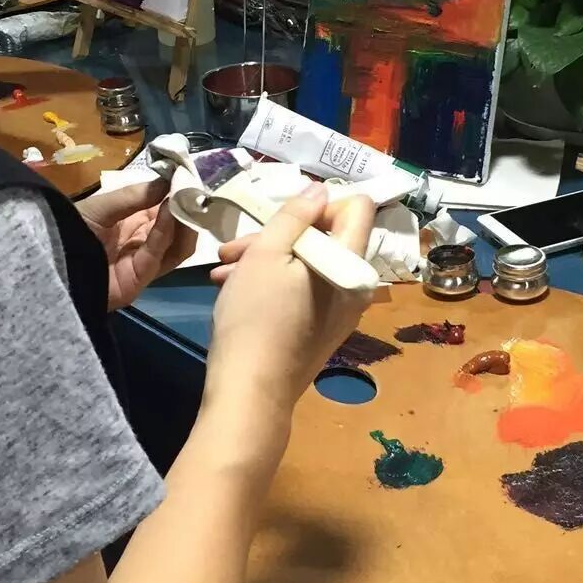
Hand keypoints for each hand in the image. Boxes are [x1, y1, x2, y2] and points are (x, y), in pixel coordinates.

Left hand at [78, 179, 195, 309]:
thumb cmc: (71, 228)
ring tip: (185, 200)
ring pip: (177, 248)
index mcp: (134, 225)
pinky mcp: (139, 280)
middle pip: (179, 232)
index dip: (179, 198)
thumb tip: (170, 180)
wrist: (48, 260)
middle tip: (196, 191)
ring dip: (184, 224)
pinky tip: (169, 212)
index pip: (167, 213)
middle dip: (189, 212)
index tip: (191, 179)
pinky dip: (167, 234)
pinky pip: (158, 256)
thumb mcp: (103, 205)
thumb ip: (136, 196)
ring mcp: (143, 264)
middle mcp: (143, 244)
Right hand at [202, 184, 375, 462]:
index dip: (321, 202)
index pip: (359, 206)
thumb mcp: (266, 253)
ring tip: (224, 271)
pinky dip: (276, 284)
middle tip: (234, 248)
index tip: (283, 216)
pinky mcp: (324, 331)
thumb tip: (320, 190)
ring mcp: (342, 312)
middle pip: (327, 237)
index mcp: (350, 262)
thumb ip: (296, 214)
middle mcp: (356, 285)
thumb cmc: (255, 317)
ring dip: (268, 259)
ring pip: (309, 264)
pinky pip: (307, 291)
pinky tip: (235, 290)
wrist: (251, 392)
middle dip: (281, 234)